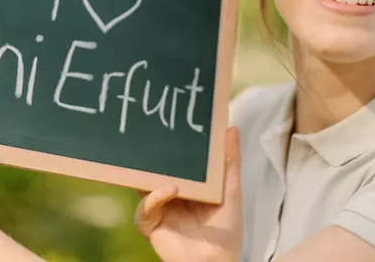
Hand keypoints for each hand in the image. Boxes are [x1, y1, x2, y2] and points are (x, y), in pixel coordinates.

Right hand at [134, 127, 241, 261]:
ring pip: (143, 185)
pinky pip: (144, 208)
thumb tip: (232, 128)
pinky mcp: (150, 224)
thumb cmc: (226, 229)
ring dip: (146, 173)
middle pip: (154, 170)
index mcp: (186, 183)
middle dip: (150, 156)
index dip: (169, 145)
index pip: (173, 159)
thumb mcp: (230, 190)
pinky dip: (154, 197)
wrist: (216, 261)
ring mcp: (158, 208)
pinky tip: (170, 190)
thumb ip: (230, 161)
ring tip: (156, 160)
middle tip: (150, 137)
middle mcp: (168, 192)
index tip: (170, 125)